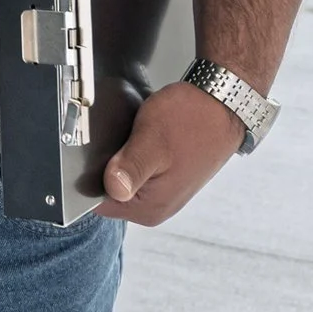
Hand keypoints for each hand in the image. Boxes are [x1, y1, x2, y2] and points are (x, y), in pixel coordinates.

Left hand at [94, 81, 247, 225]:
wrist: (222, 103)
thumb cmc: (192, 119)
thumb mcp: (152, 140)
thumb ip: (130, 167)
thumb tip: (112, 188)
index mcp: (150, 208)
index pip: (98, 202)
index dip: (90, 176)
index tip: (98, 153)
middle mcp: (156, 207)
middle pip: (108, 190)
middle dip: (105, 165)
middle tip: (119, 138)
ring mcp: (162, 192)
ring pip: (121, 177)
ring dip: (120, 157)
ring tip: (133, 136)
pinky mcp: (167, 176)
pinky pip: (136, 168)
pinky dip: (132, 152)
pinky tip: (141, 138)